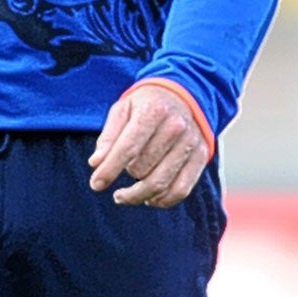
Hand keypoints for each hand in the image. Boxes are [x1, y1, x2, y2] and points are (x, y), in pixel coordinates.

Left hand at [88, 83, 210, 207]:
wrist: (186, 95)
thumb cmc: (147, 105)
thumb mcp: (123, 110)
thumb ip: (108, 137)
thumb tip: (96, 163)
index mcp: (154, 111)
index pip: (128, 149)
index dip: (109, 170)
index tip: (96, 184)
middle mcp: (176, 127)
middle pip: (143, 169)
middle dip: (125, 177)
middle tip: (117, 173)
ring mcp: (191, 143)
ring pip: (161, 184)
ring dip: (138, 196)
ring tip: (124, 196)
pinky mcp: (201, 157)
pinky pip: (181, 190)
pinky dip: (162, 201)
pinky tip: (149, 199)